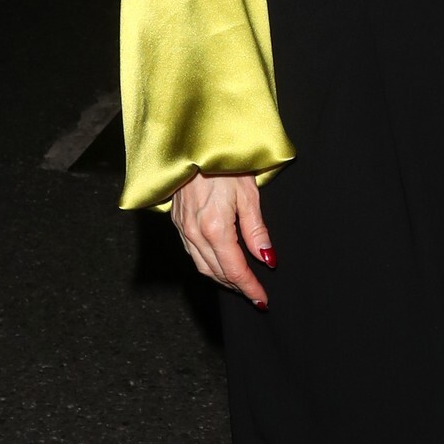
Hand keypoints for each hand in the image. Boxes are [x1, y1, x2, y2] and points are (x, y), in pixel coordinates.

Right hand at [169, 173, 273, 306]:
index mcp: (215, 229)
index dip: (250, 287)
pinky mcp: (176, 222)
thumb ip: (257, 231)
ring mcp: (182, 229)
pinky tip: (219, 263)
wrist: (193, 145)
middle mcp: (194, 233)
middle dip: (237, 287)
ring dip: (221, 278)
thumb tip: (267, 259)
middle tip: (255, 294)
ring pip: (202, 266)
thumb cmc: (224, 163)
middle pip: (217, 273)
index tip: (262, 299)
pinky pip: (192, 253)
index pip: (234, 270)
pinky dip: (207, 264)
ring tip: (240, 283)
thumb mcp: (248, 195)